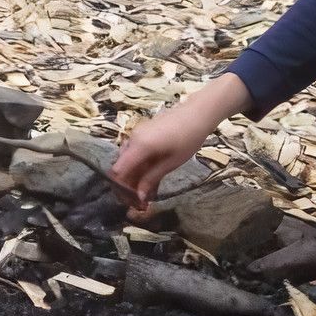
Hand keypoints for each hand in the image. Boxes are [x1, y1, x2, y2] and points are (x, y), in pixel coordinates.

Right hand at [112, 76, 245, 205]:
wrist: (197, 113)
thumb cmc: (188, 138)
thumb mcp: (171, 163)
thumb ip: (151, 179)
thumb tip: (139, 196)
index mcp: (139, 146)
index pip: (118, 171)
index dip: (121, 188)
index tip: (132, 202)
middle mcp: (132, 140)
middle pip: (120, 167)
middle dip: (127, 186)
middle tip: (139, 202)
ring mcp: (136, 135)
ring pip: (127, 162)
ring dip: (134, 178)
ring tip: (147, 194)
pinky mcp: (142, 134)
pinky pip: (135, 154)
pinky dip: (139, 168)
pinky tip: (150, 179)